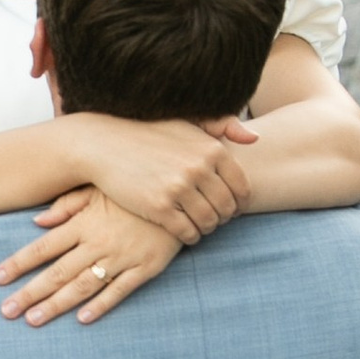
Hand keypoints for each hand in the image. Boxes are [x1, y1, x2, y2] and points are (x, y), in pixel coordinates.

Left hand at [0, 189, 181, 323]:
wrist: (181, 190)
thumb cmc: (134, 189)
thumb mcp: (98, 189)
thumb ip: (67, 205)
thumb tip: (37, 222)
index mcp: (84, 222)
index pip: (44, 247)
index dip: (19, 263)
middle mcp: (99, 242)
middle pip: (58, 272)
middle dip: (30, 293)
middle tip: (6, 311)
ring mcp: (122, 257)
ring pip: (84, 285)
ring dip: (57, 304)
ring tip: (34, 320)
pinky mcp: (145, 268)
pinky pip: (120, 290)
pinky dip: (101, 305)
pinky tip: (81, 319)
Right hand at [70, 114, 253, 241]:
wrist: (104, 143)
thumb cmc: (149, 132)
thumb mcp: (187, 122)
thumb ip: (222, 126)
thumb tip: (255, 138)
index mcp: (211, 149)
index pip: (241, 188)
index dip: (239, 203)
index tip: (230, 208)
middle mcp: (198, 169)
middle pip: (227, 208)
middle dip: (223, 217)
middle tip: (213, 219)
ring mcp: (179, 189)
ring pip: (209, 222)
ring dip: (207, 228)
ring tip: (200, 225)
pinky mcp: (159, 208)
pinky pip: (188, 232)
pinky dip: (190, 236)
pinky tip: (185, 232)